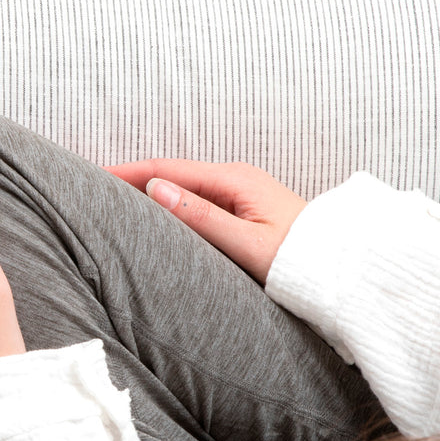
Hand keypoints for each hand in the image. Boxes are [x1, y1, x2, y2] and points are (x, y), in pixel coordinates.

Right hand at [103, 158, 308, 286]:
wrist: (347, 271)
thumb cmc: (302, 262)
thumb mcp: (247, 244)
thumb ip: (201, 218)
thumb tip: (155, 189)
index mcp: (234, 180)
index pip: (166, 169)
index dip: (126, 172)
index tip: (92, 175)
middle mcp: (235, 179)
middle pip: (170, 174)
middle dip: (131, 178)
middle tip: (92, 187)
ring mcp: (240, 193)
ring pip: (182, 188)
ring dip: (148, 192)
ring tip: (112, 200)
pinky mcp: (244, 209)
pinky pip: (196, 201)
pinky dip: (169, 205)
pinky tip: (152, 216)